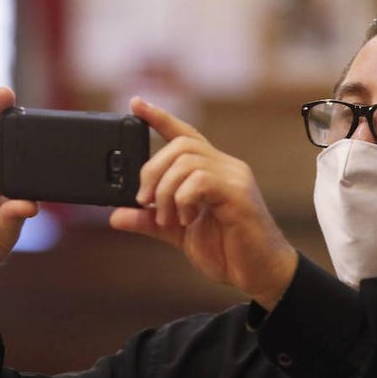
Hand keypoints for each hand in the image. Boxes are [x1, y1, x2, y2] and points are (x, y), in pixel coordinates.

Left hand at [109, 98, 297, 309]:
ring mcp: (234, 178)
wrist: (260, 274)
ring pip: (187, 162)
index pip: (184, 134)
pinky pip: (201, 181)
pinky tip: (187, 220)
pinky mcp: (239, 194)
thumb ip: (149, 221)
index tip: (136, 104)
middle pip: (180, 145)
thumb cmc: (228, 251)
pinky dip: (184, 200)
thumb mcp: (178, 234)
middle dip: (152, 171)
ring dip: (165, 191)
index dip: (159, 117)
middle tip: (144, 202)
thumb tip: (116, 215)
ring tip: (168, 219)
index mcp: (211, 172)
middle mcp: (225, 167)